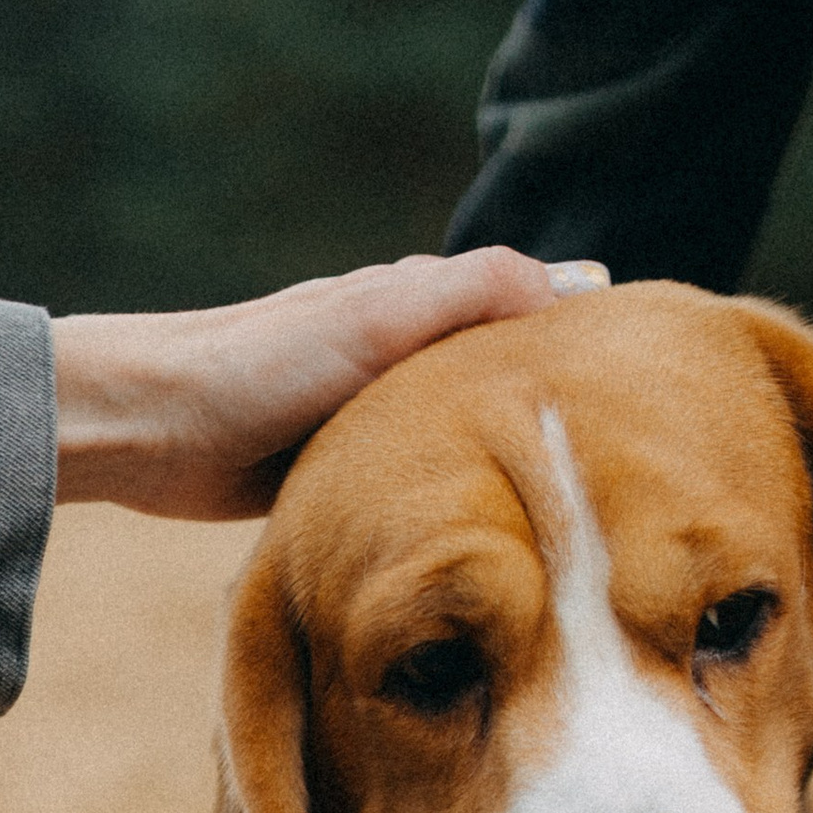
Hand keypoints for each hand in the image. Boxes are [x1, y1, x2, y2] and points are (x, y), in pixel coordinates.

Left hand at [53, 252, 605, 523]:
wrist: (154, 428)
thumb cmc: (261, 366)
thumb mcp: (380, 319)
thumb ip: (472, 294)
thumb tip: (581, 280)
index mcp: (421, 306)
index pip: (530, 308)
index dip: (588, 331)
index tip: (658, 367)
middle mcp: (405, 355)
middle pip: (504, 375)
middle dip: (561, 402)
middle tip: (645, 450)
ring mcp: (376, 415)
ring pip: (468, 431)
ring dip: (515, 456)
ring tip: (587, 499)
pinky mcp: (347, 472)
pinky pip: (425, 480)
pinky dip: (462, 493)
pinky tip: (495, 532)